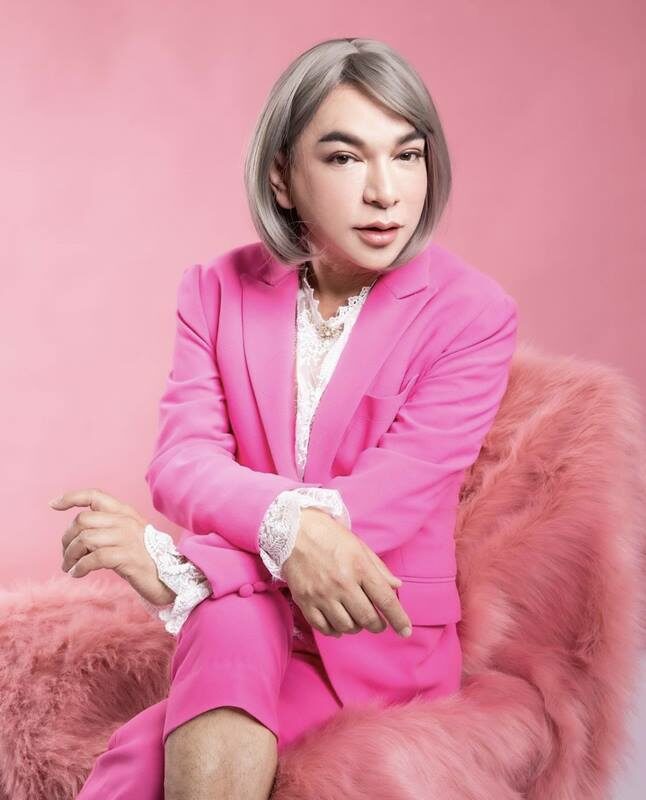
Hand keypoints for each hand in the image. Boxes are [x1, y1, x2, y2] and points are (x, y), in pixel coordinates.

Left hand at [51, 487, 177, 607]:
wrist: (172, 578)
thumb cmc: (145, 559)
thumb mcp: (127, 537)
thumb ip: (107, 529)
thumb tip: (75, 536)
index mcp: (126, 513)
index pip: (95, 496)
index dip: (71, 497)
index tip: (53, 505)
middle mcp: (126, 521)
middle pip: (82, 520)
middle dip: (67, 539)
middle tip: (66, 557)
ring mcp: (128, 538)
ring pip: (85, 539)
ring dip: (71, 556)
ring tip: (70, 568)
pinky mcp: (128, 557)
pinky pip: (94, 558)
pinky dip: (80, 567)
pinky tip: (78, 574)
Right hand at [281, 508, 411, 638]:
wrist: (294, 530)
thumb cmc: (330, 537)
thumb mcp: (360, 547)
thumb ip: (379, 569)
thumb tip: (397, 586)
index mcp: (359, 567)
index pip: (385, 600)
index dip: (398, 619)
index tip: (405, 631)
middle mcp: (342, 583)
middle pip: (367, 618)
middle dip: (377, 625)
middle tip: (377, 622)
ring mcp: (322, 594)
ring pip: (346, 626)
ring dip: (356, 627)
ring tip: (355, 618)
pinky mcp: (305, 601)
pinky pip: (324, 628)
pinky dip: (335, 630)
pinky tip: (338, 622)